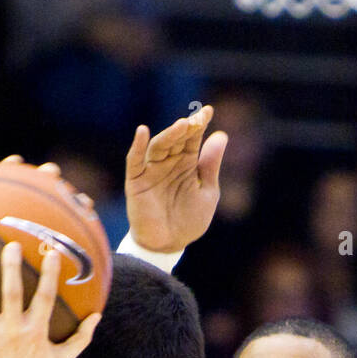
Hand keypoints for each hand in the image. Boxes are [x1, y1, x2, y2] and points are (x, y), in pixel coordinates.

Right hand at [125, 105, 226, 252]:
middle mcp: (168, 163)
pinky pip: (135, 161)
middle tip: (196, 120)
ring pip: (159, 146)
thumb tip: (221, 135)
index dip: (199, 124)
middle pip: (176, 139)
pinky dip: (137, 146)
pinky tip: (143, 132)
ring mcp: (151, 170)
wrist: (169, 246)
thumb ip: (210, 166)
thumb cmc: (188, 222)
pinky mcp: (136, 181)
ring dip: (169, 135)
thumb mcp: (207, 193)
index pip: (192, 138)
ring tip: (181, 126)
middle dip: (186, 128)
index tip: (208, 111)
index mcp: (186, 164)